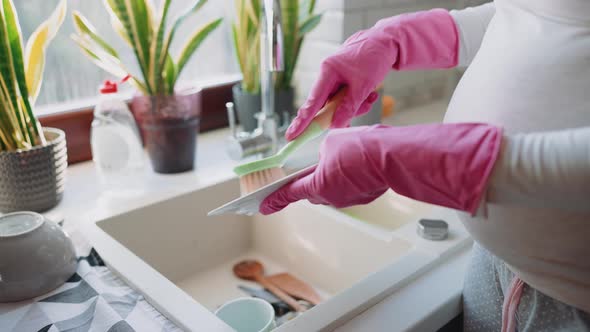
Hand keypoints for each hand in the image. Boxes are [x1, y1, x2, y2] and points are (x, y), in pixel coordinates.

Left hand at [262, 123, 501, 214]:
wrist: (393, 156)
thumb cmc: (362, 148)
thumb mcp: (330, 141)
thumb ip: (321, 151)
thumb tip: (324, 155)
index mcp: (318, 185)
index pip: (290, 193)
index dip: (274, 200)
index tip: (262, 207)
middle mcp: (331, 196)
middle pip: (310, 190)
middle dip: (307, 180)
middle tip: (305, 168)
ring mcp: (349, 199)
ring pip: (331, 189)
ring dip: (329, 177)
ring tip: (338, 159)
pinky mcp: (364, 196)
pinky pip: (348, 188)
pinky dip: (346, 178)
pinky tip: (354, 164)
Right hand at [285, 9, 458, 140]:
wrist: (384, 42)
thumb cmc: (373, 58)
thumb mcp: (363, 85)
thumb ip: (348, 107)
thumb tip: (335, 125)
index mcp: (327, 72)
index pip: (312, 102)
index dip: (302, 121)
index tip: (291, 136)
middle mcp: (326, 75)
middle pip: (326, 106)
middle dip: (342, 113)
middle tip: (356, 115)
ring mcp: (333, 80)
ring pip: (337, 105)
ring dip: (354, 107)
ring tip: (371, 97)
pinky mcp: (341, 82)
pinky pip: (344, 99)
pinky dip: (356, 102)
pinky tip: (370, 96)